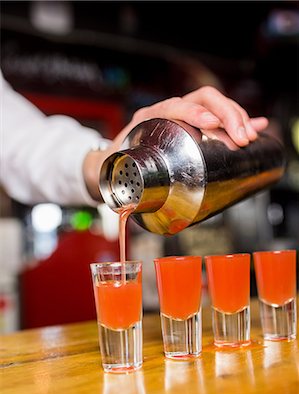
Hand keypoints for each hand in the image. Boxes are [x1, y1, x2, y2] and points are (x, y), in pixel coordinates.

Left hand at [84, 86, 268, 200]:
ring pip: (214, 105)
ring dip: (236, 116)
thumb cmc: (116, 166)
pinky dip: (239, 121)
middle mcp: (166, 113)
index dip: (194, 112)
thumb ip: (122, 187)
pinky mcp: (195, 125)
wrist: (111, 160)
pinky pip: (220, 117)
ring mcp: (182, 116)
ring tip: (250, 136)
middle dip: (228, 114)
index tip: (212, 124)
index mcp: (147, 119)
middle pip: (202, 99)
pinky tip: (257, 125)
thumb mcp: (118, 172)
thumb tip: (125, 207)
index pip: (174, 105)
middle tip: (243, 137)